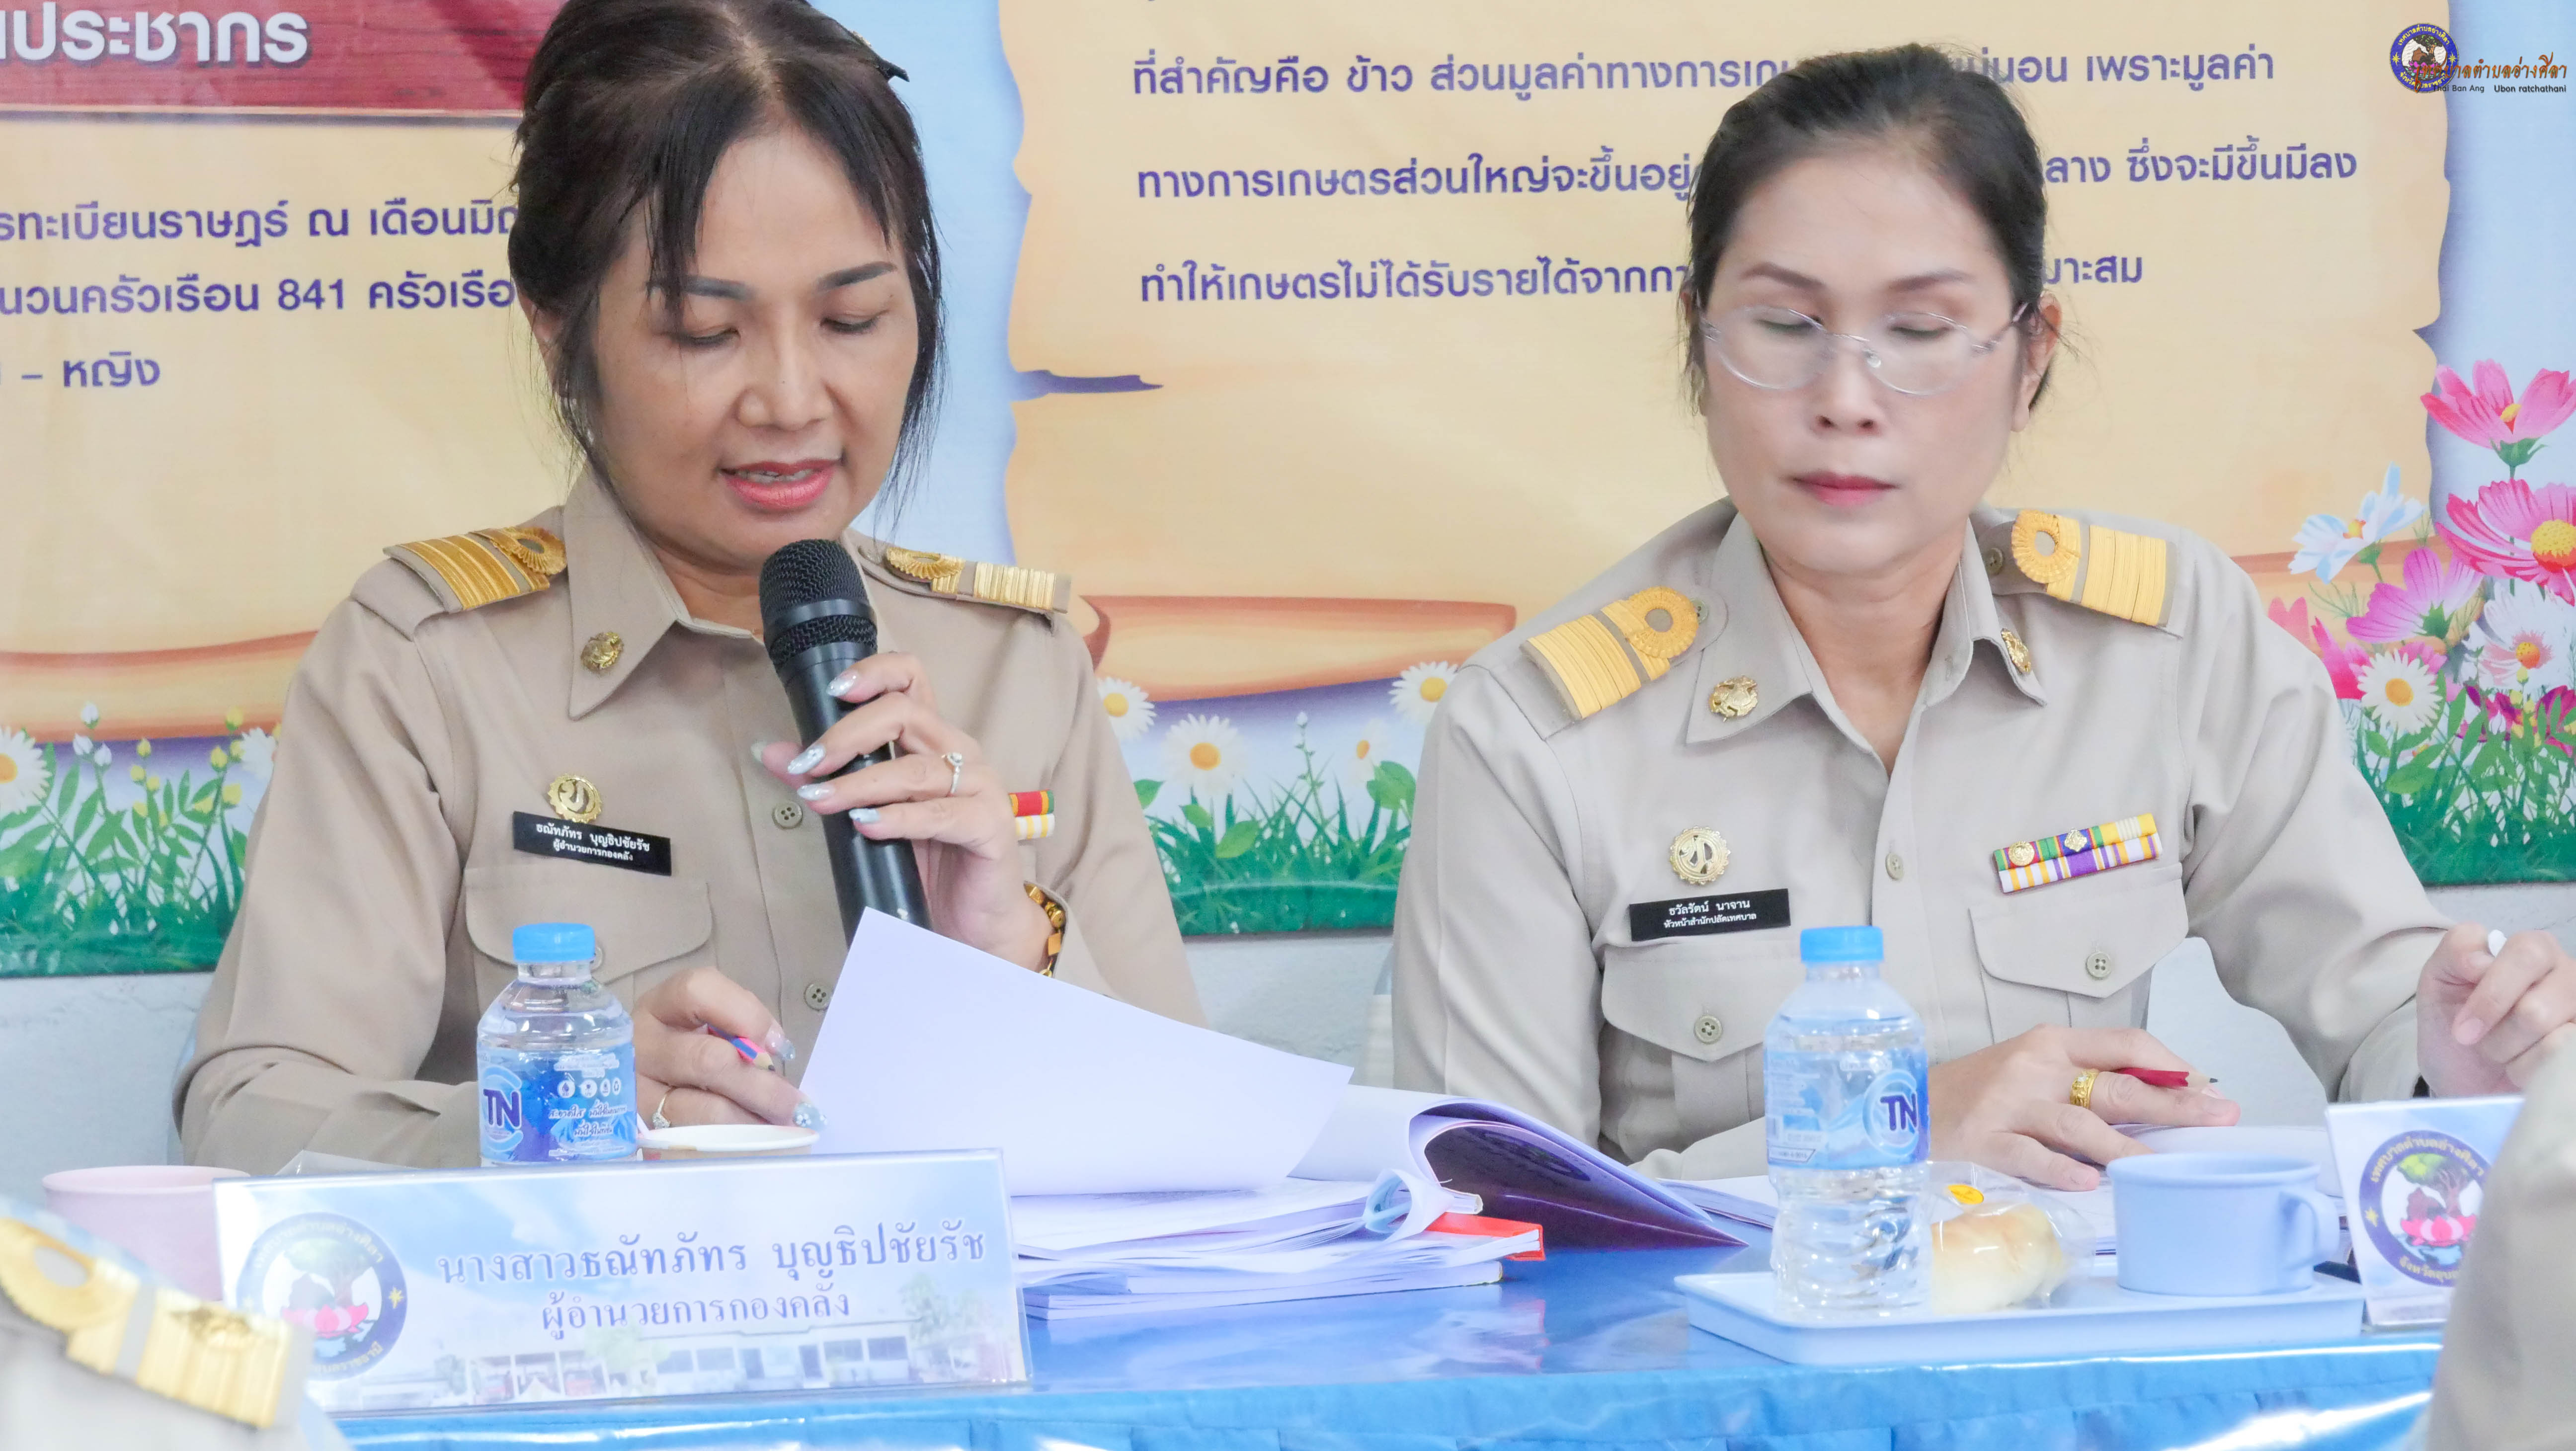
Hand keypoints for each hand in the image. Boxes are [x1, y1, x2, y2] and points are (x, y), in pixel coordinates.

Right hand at [633, 968, 813, 1128]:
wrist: (648, 1082)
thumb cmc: (694, 1045)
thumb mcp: (714, 1022)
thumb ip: (743, 1026)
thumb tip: (776, 1051)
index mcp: (661, 1006)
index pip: (698, 991)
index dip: (745, 1015)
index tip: (777, 1045)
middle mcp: (641, 1046)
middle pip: (707, 1060)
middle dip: (761, 1086)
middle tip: (796, 1106)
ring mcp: (638, 1092)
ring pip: (705, 1109)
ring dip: (753, 1120)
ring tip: (782, 1127)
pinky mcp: (645, 1130)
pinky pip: (699, 1140)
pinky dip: (736, 1142)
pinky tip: (758, 1141)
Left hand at [758, 652, 1050, 971]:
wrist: (975, 922)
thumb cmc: (928, 863)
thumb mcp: (871, 816)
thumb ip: (831, 780)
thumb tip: (774, 753)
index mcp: (934, 740)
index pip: (911, 677)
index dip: (873, 673)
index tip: (832, 692)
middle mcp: (961, 753)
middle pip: (905, 714)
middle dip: (846, 736)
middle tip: (809, 766)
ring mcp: (981, 788)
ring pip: (914, 769)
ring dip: (859, 784)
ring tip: (820, 800)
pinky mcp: (990, 827)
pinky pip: (941, 814)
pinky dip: (898, 819)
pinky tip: (865, 827)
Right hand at [1927, 1026, 2239, 1190]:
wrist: (1904, 1108)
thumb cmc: (1978, 1094)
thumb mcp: (2033, 1071)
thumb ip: (2087, 1082)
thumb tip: (2160, 1104)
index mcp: (2052, 1044)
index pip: (2125, 1044)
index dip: (2172, 1066)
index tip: (2208, 1090)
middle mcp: (2034, 1068)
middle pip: (2116, 1086)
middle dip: (2174, 1104)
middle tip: (2218, 1118)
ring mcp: (2008, 1105)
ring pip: (2079, 1124)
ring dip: (2126, 1148)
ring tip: (2162, 1168)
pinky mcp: (1984, 1140)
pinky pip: (2029, 1156)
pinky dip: (2061, 1169)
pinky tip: (2089, 1182)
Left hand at [2417, 922, 2575, 1094]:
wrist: (2465, 1077)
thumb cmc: (2454, 1023)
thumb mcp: (2439, 979)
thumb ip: (2456, 950)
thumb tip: (2482, 959)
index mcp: (2533, 949)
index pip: (2527, 953)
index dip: (2491, 994)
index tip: (2463, 1026)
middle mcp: (2567, 974)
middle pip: (2535, 1008)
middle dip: (2496, 1033)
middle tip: (2476, 1041)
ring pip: (2548, 1037)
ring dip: (2507, 1051)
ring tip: (2501, 1050)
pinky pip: (2557, 1059)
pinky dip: (2525, 1070)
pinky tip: (2522, 1065)